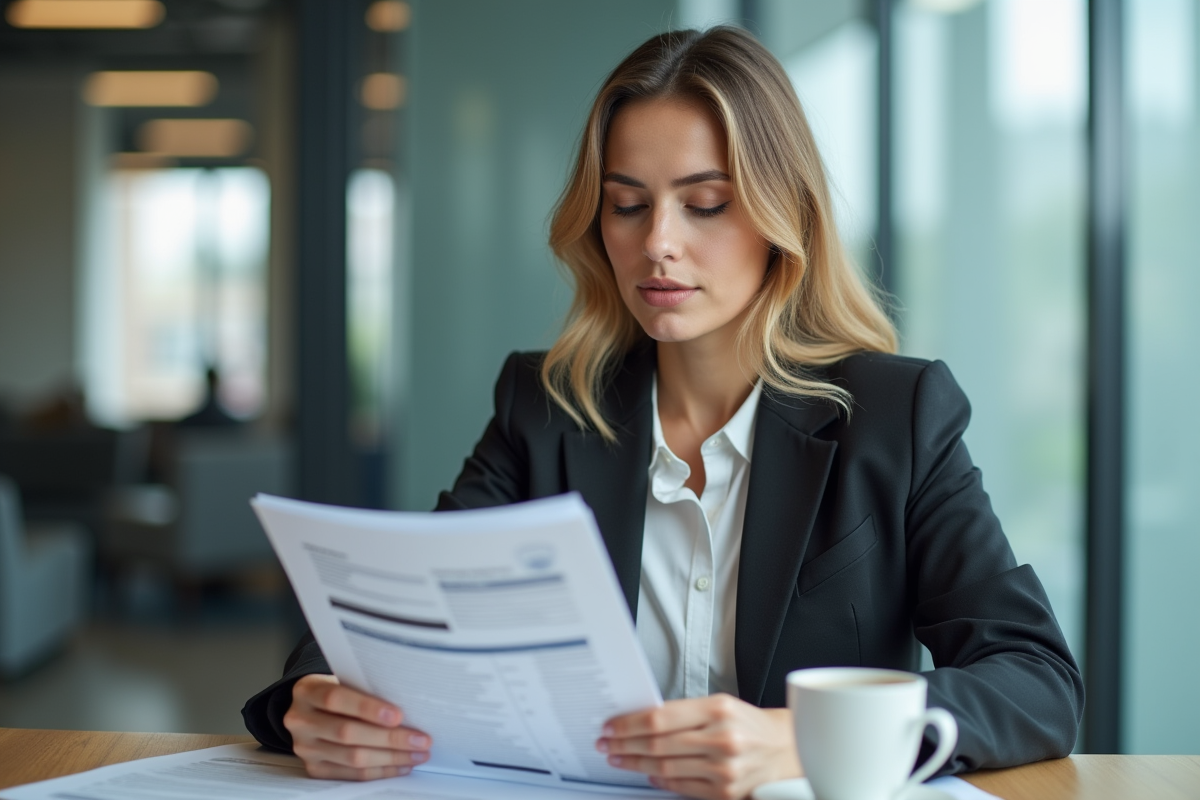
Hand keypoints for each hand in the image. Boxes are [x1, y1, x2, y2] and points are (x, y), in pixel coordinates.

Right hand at [284, 674, 431, 779]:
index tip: (398, 715)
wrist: (309, 709)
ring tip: (418, 754)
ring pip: (352, 758)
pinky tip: (401, 766)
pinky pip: (351, 775)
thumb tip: (410, 705)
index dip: (368, 708)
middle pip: (347, 733)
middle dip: (390, 738)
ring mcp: (305, 748)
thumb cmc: (337, 690)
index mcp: (307, 692)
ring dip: (391, 758)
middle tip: (421, 739)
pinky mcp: (314, 768)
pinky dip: (380, 771)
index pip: (336, 699)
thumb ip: (366, 689)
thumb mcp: (344, 680)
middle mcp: (300, 721)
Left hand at [596, 694, 800, 799]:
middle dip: (625, 743)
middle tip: (607, 743)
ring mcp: (724, 769)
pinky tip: (648, 772)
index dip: (629, 723)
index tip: (611, 725)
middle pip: (658, 743)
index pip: (660, 717)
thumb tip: (641, 719)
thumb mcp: (720, 705)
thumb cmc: (749, 725)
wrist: (784, 749)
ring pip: (665, 767)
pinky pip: (681, 787)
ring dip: (635, 763)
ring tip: (619, 758)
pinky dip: (659, 780)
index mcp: (719, 710)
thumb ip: (684, 712)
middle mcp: (722, 739)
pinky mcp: (725, 793)